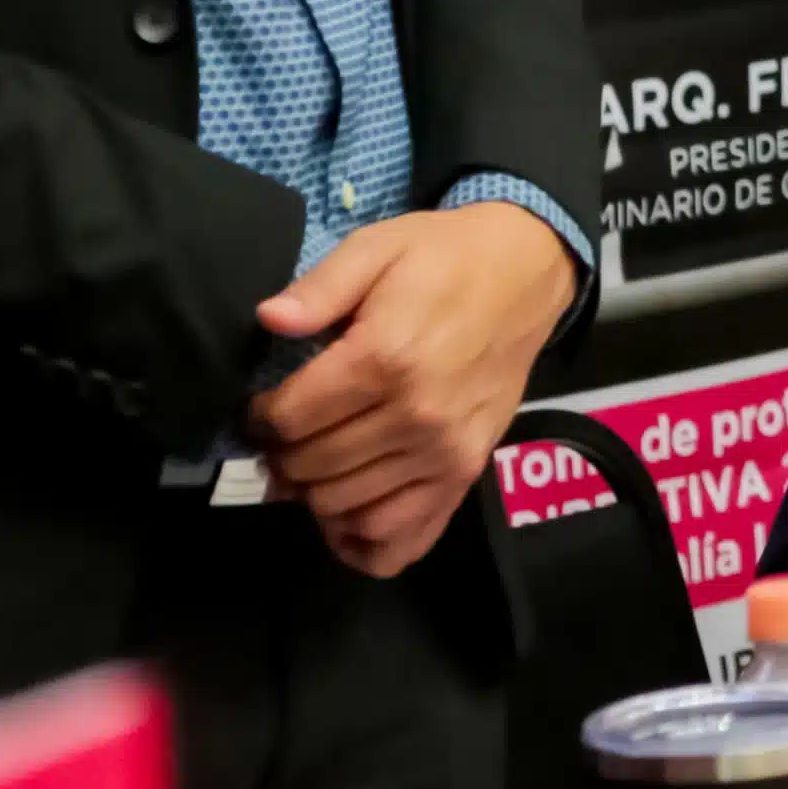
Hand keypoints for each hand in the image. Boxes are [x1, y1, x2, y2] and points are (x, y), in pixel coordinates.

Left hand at [251, 203, 578, 578]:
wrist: (528, 270)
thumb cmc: (444, 257)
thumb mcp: (377, 247)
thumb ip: (319, 287)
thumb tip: (270, 319)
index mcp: (387, 358)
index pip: (291, 419)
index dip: (259, 417)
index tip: (261, 405)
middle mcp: (417, 415)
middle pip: (313, 468)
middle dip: (282, 455)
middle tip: (284, 434)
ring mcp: (446, 452)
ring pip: (346, 507)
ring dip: (313, 493)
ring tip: (313, 463)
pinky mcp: (468, 472)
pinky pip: (405, 537)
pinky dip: (363, 542)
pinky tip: (344, 520)